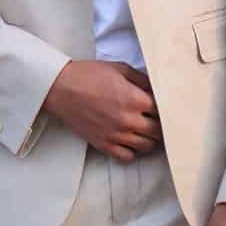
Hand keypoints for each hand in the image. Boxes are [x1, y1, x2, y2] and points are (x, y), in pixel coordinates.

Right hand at [44, 60, 161, 160]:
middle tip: (156, 119)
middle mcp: (129, 120)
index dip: (165, 108)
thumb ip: (141, 79)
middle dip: (160, 125)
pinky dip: (132, 152)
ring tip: (145, 131)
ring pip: (147, 147)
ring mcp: (116, 134)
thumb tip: (156, 88)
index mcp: (135, 99)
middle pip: (158, 131)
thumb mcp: (119, 69)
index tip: (162, 107)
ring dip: (149, 139)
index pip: (164, 110)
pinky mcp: (103, 144)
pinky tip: (129, 141)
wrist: (60, 87)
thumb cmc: (88, 75)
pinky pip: (127, 157)